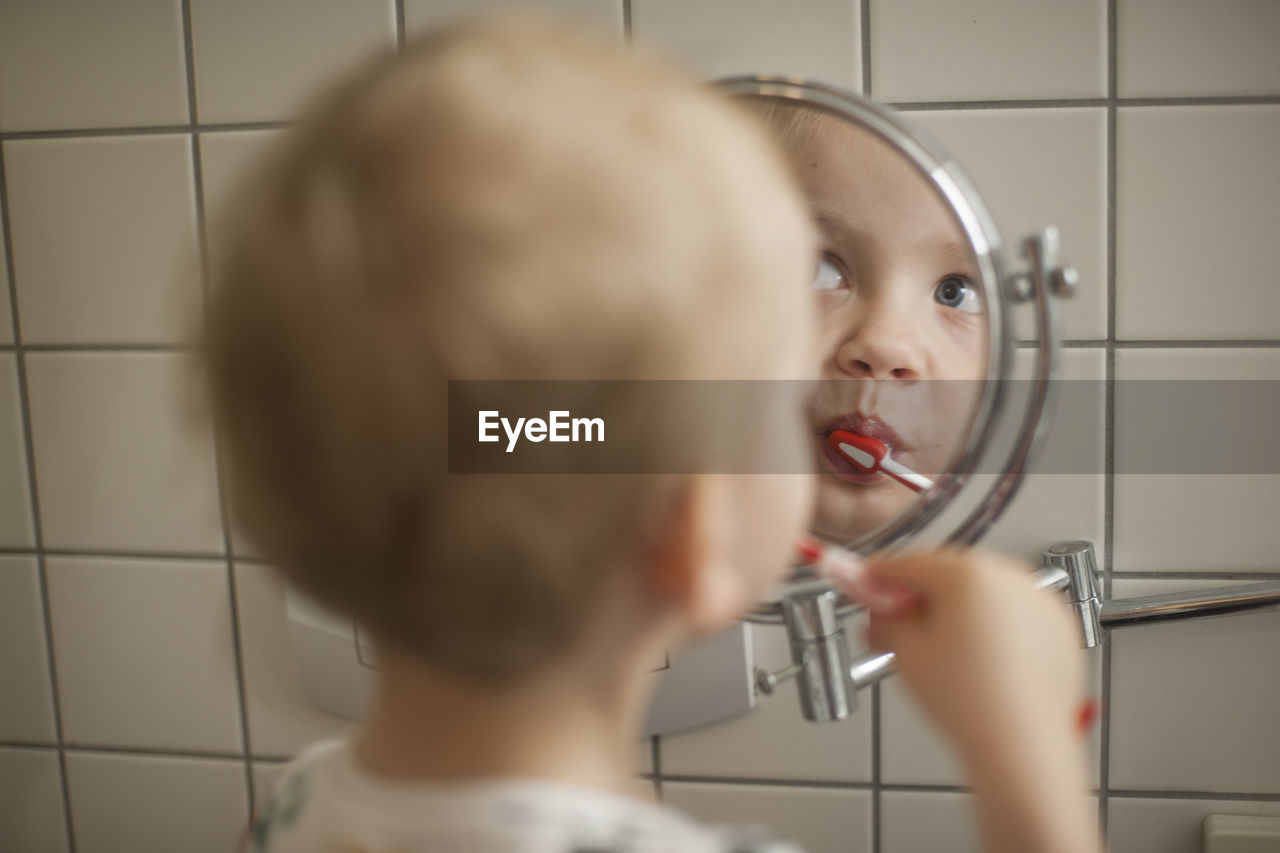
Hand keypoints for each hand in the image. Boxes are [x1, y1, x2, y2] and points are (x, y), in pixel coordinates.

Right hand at [832, 547, 1100, 852]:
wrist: (1022, 746)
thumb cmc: (971, 703)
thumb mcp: (905, 655)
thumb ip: (884, 623)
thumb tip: (879, 617)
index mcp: (967, 575)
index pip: (910, 562)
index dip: (881, 575)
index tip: (869, 583)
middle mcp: (1009, 578)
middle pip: (950, 574)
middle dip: (924, 595)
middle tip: (901, 622)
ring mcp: (1038, 601)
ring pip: (985, 593)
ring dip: (960, 610)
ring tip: (943, 650)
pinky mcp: (1058, 627)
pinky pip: (1015, 614)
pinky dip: (994, 627)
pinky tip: (978, 660)